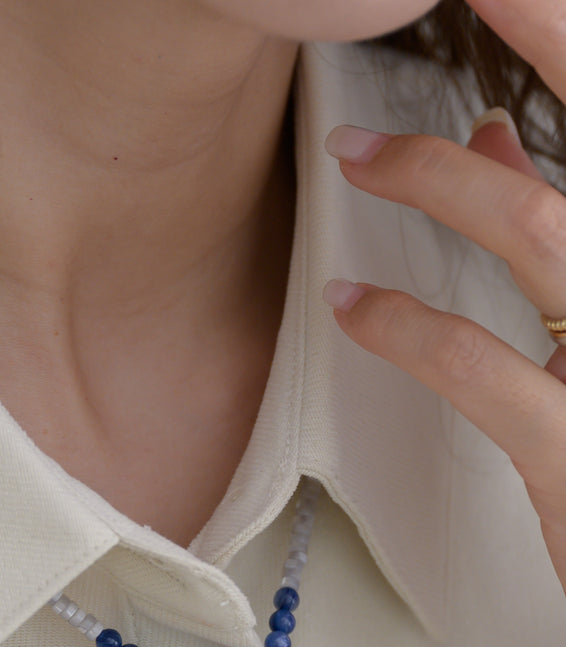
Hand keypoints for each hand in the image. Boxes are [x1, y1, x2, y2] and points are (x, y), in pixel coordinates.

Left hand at [322, 0, 565, 595]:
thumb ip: (557, 215)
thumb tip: (491, 134)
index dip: (552, 29)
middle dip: (494, 82)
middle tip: (373, 105)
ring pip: (536, 227)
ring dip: (431, 182)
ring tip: (352, 162)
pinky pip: (478, 364)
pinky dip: (402, 326)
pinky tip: (349, 307)